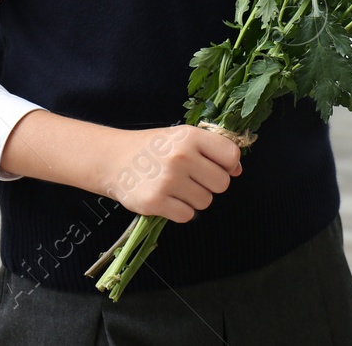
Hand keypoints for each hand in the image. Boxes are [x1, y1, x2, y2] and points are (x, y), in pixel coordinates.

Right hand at [98, 124, 243, 222]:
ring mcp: (168, 180)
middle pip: (222, 183)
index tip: (216, 165)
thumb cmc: (154, 148)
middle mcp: (181, 157)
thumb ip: (212, 149)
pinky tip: (168, 197)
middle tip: (192, 178)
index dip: (228, 164)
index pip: (231, 155)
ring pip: (205, 201)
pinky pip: (187, 215)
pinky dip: (180, 210)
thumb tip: (237, 170)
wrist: (114, 159)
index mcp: (190, 137)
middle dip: (210, 184)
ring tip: (176, 186)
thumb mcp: (183, 138)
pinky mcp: (155, 202)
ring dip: (194, 198)